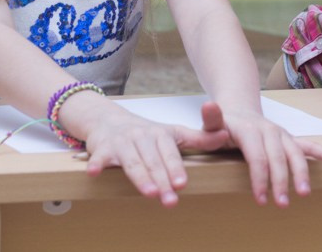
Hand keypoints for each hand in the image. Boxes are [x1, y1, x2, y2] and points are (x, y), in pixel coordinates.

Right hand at [82, 102, 230, 206]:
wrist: (108, 120)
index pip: (170, 153)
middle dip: (161, 180)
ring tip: (149, 193)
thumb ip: (199, 138)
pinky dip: (96, 164)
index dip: (175, 168)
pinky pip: (99, 157)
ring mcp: (121, 142)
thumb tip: (227, 135)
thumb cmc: (145, 133)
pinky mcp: (102, 149)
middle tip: (170, 200)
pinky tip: (94, 173)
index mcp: (160, 134)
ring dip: (139, 177)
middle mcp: (142, 136)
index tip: (182, 184)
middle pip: (152, 161)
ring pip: (131, 161)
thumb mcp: (173, 133)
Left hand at [208, 102, 321, 206]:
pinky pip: (307, 146)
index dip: (259, 177)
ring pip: (295, 153)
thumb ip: (210, 120)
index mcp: (249, 129)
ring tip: (304, 193)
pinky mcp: (289, 139)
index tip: (260, 198)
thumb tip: (209, 106)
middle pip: (278, 157)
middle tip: (281, 204)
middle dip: (281, 181)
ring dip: (301, 173)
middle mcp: (269, 130)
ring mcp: (281, 135)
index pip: (257, 155)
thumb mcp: (211, 124)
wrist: (237, 112)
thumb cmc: (222, 126)